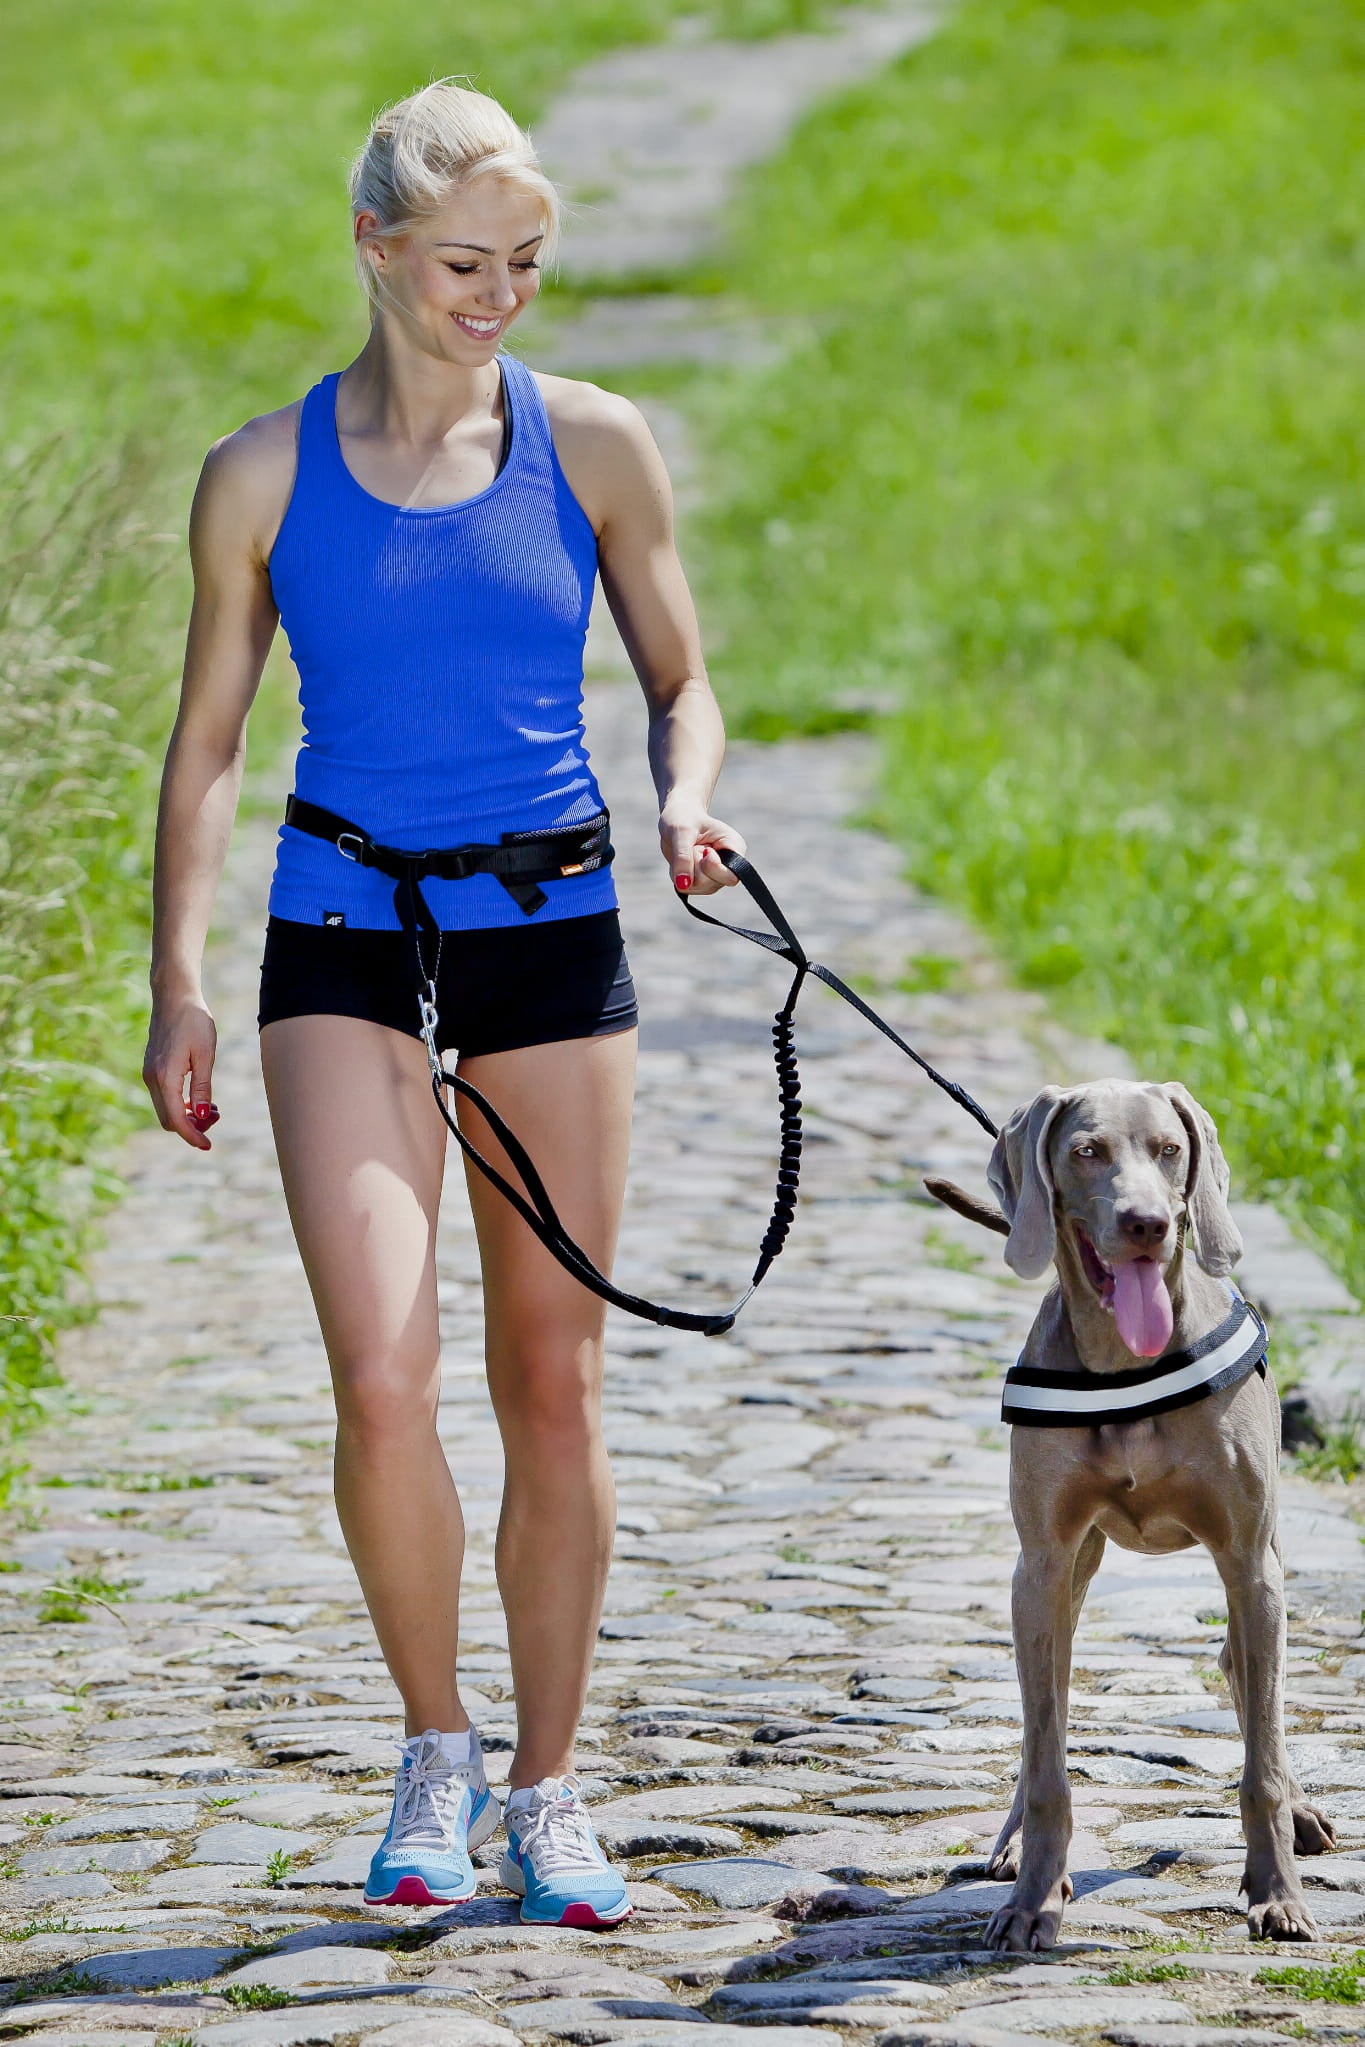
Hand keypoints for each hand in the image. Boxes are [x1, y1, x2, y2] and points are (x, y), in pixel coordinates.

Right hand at [143, 994, 219, 1149]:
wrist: (174, 997)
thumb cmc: (194, 1021)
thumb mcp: (205, 1055)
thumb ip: (202, 1087)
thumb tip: (202, 1115)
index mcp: (165, 1077)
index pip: (176, 1119)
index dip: (192, 1136)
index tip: (208, 1145)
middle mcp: (152, 1079)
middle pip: (168, 1119)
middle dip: (191, 1126)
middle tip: (217, 1116)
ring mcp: (149, 1074)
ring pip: (165, 1110)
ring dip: (186, 1116)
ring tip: (213, 1108)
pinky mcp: (152, 1069)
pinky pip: (164, 1097)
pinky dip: (180, 1104)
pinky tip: (198, 1098)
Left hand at [659, 805, 745, 897]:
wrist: (678, 818)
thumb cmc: (684, 818)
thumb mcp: (681, 831)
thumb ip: (683, 857)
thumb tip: (683, 884)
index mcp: (735, 848)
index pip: (732, 876)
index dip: (713, 867)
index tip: (705, 849)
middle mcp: (728, 866)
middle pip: (712, 884)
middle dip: (695, 867)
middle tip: (693, 847)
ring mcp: (715, 877)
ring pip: (698, 887)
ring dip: (686, 869)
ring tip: (689, 850)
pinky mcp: (701, 882)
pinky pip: (685, 887)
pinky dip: (678, 874)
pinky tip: (683, 858)